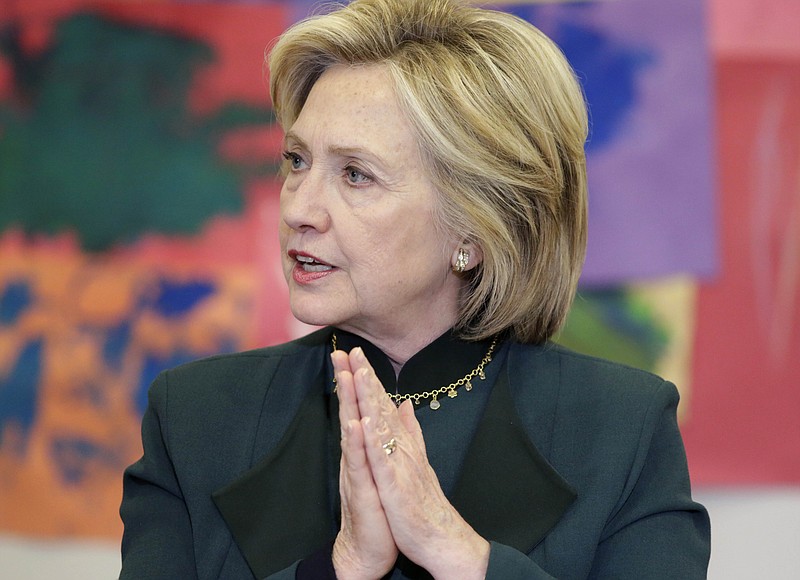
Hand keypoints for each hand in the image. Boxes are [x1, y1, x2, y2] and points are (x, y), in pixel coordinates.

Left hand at [343, 347, 489, 579]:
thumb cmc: (424, 502)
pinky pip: (381, 459)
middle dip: (366, 378)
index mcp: (402, 444)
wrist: (442, 538)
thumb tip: (403, 403)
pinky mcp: (395, 485)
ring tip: (359, 373)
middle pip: (381, 407)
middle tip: (352, 350)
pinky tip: (363, 420)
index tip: (357, 355)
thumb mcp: (415, 461)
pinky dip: (372, 439)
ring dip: (370, 399)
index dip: (370, 379)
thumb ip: (410, 430)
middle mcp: (402, 448)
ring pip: (382, 426)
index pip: (383, 405)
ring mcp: (399, 465)